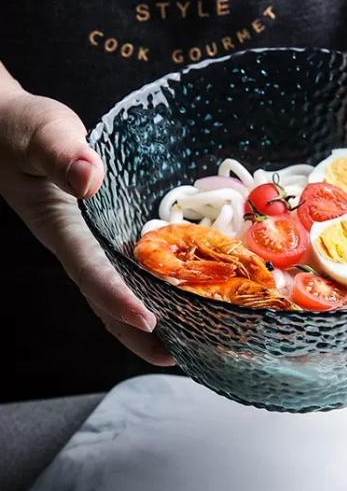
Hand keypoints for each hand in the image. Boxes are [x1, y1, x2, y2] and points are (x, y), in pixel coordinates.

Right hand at [0, 90, 173, 364]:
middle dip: (137, 335)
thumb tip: (89, 177)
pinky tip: (176, 308)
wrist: (7, 134)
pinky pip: (121, 279)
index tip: (148, 322)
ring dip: (144, 328)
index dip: (118, 298)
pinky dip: (146, 298)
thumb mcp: (42, 131)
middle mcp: (77, 248)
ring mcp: (87, 250)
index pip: (92, 271)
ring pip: (113, 297)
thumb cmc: (23, 130)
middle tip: (178, 360)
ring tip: (185, 349)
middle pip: (105, 302)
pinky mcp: (98, 243)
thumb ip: (61, 152)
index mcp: (63, 228)